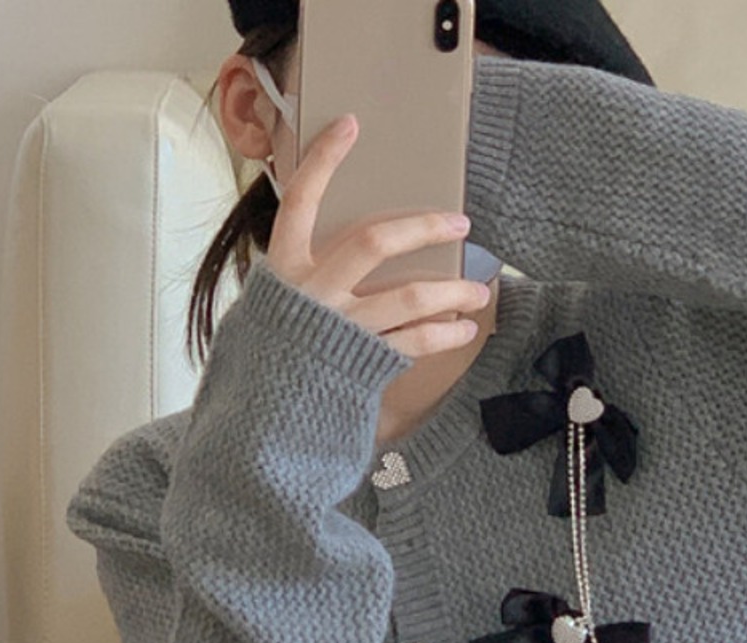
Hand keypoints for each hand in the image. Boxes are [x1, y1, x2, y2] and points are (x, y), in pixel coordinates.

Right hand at [265, 114, 488, 360]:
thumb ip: (309, 269)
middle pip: (375, 242)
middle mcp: (314, 292)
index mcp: (285, 267)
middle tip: (460, 224)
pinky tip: (464, 328)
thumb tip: (363, 243)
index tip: (351, 125)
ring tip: (478, 291)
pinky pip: (415, 341)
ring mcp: (342, 326)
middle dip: (423, 228)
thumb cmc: (280, 350)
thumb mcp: (277, 300)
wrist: (269, 413)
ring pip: (408, 297)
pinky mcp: (364, 359)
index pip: (301, 199)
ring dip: (451, 291)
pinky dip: (445, 334)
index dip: (323, 160)